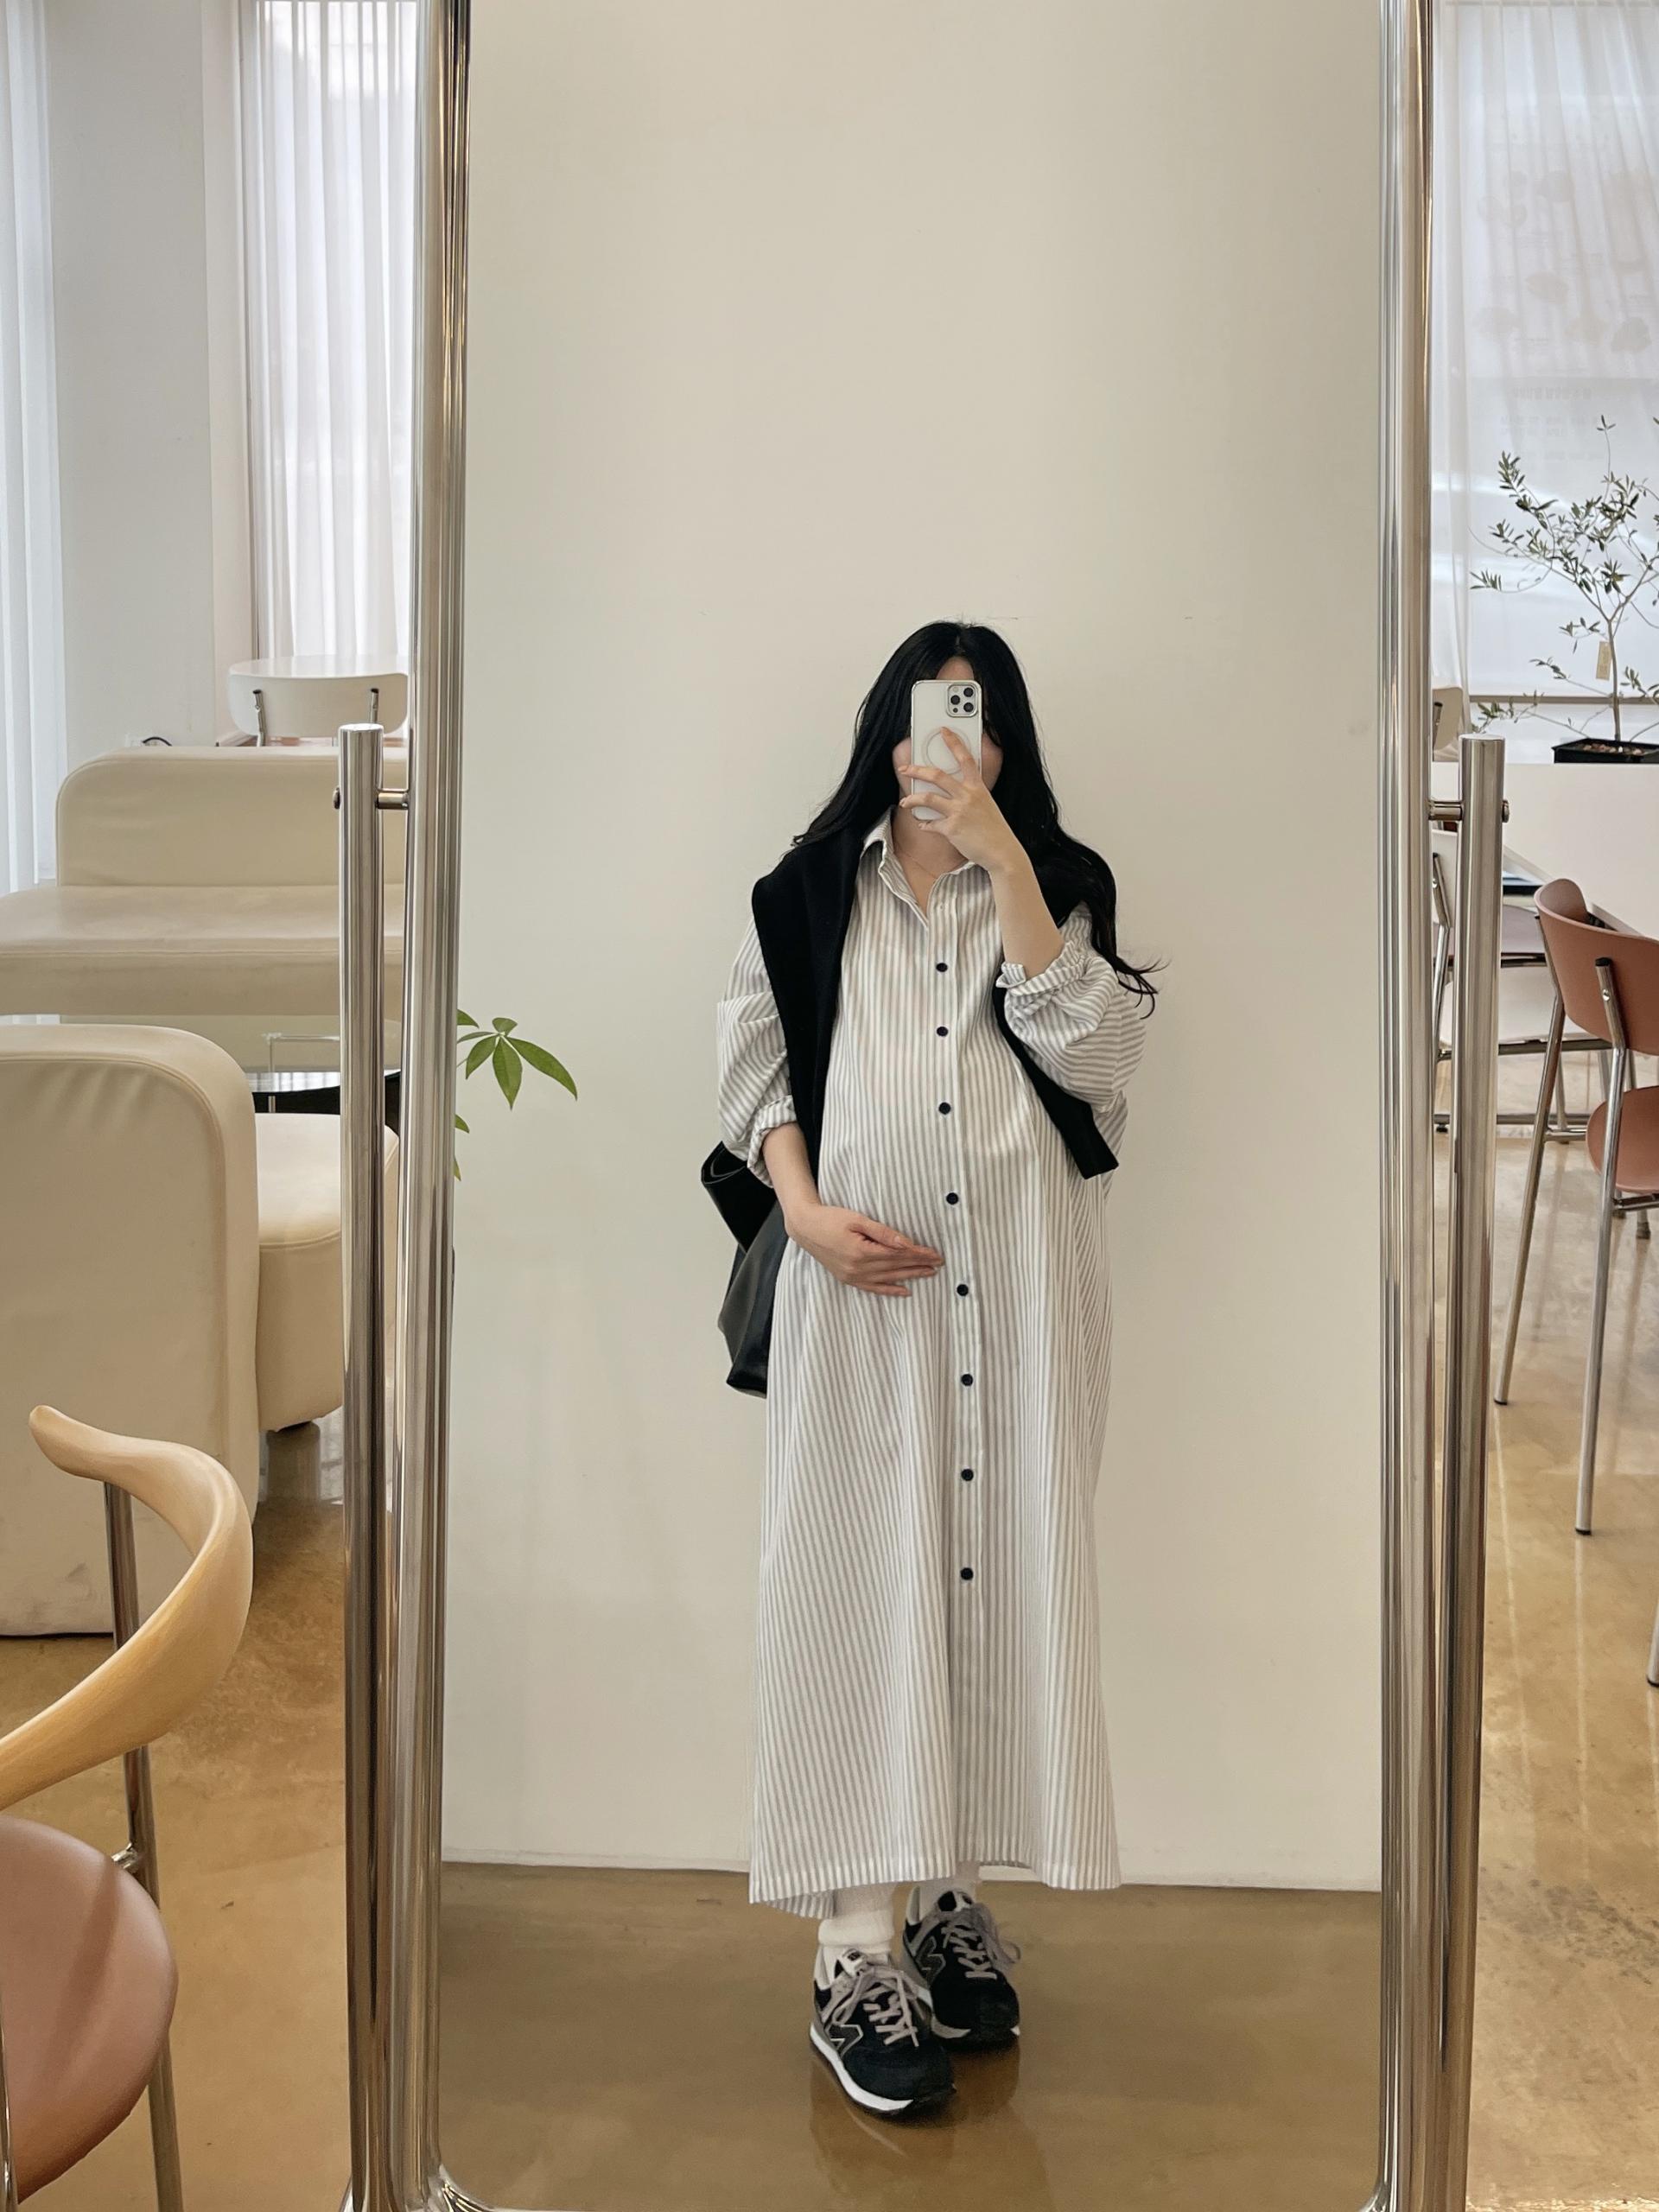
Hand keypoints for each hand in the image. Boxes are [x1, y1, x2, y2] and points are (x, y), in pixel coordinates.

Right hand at [784, 1201, 943, 1297]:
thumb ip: (883, 1233)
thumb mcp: (858, 1219)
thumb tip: (906, 1243)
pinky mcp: (848, 1279)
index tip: (935, 1254)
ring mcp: (852, 1276)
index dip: (919, 1254)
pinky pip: (873, 1288)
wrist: (806, 1228)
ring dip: (910, 1277)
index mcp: (862, 1251)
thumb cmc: (831, 1218)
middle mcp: (858, 1268)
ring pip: (888, 1279)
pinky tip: (905, 1291)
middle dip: (919, 1265)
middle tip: (939, 1263)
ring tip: (929, 1274)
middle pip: (896, 1268)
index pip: (898, 1255)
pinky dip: (890, 1290)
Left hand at [899, 728, 1023, 871]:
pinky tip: (922, 824)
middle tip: (905, 769)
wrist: (1002, 851)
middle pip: (937, 775)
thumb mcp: (987, 805)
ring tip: (905, 802)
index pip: (965, 758)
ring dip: (911, 799)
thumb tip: (954, 793)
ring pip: (927, 798)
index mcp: (978, 787)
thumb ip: (971, 796)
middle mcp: (967, 796)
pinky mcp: (951, 829)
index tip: (944, 731)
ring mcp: (958, 812)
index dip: (954, 742)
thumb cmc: (995, 830)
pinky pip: (930, 823)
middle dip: (917, 770)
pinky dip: (924, 824)